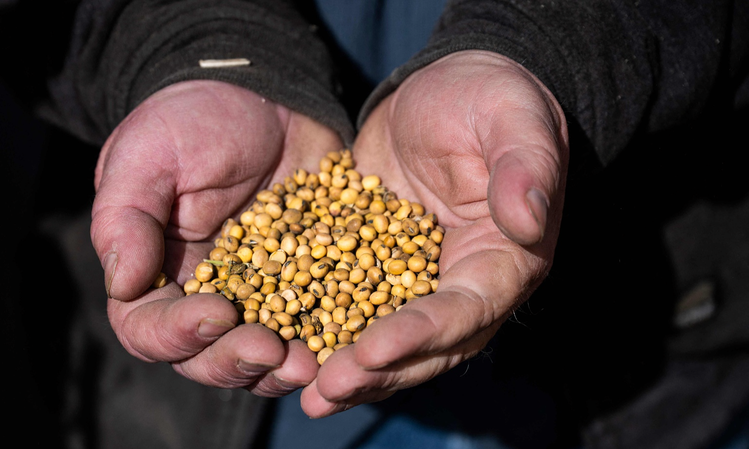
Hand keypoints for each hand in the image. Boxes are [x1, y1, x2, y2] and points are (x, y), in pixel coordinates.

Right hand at [91, 80, 342, 395]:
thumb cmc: (193, 120)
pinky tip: (351, 340)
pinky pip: (317, 322)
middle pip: (208, 357)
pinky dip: (330, 339)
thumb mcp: (148, 156)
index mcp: (155, 275)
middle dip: (237, 362)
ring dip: (283, 368)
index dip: (178, 334)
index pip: (150, 328)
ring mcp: (260, 294)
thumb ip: (127, 219)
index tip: (217, 313)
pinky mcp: (309, 281)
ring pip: (263, 355)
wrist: (264, 96)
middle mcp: (205, 296)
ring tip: (313, 363)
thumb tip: (122, 285)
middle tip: (270, 350)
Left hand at [300, 51, 568, 416]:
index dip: (421, 333)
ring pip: (387, 338)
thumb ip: (526, 166)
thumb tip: (528, 219)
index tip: (372, 348)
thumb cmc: (492, 98)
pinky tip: (285, 346)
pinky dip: (324, 327)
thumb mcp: (514, 120)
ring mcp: (418, 278)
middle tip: (325, 390)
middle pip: (424, 345)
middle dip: (377, 370)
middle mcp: (462, 282)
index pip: (465, 309)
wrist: (450, 87)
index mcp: (503, 260)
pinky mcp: (377, 262)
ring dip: (350, 369)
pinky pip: (352, 302)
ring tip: (307, 395)